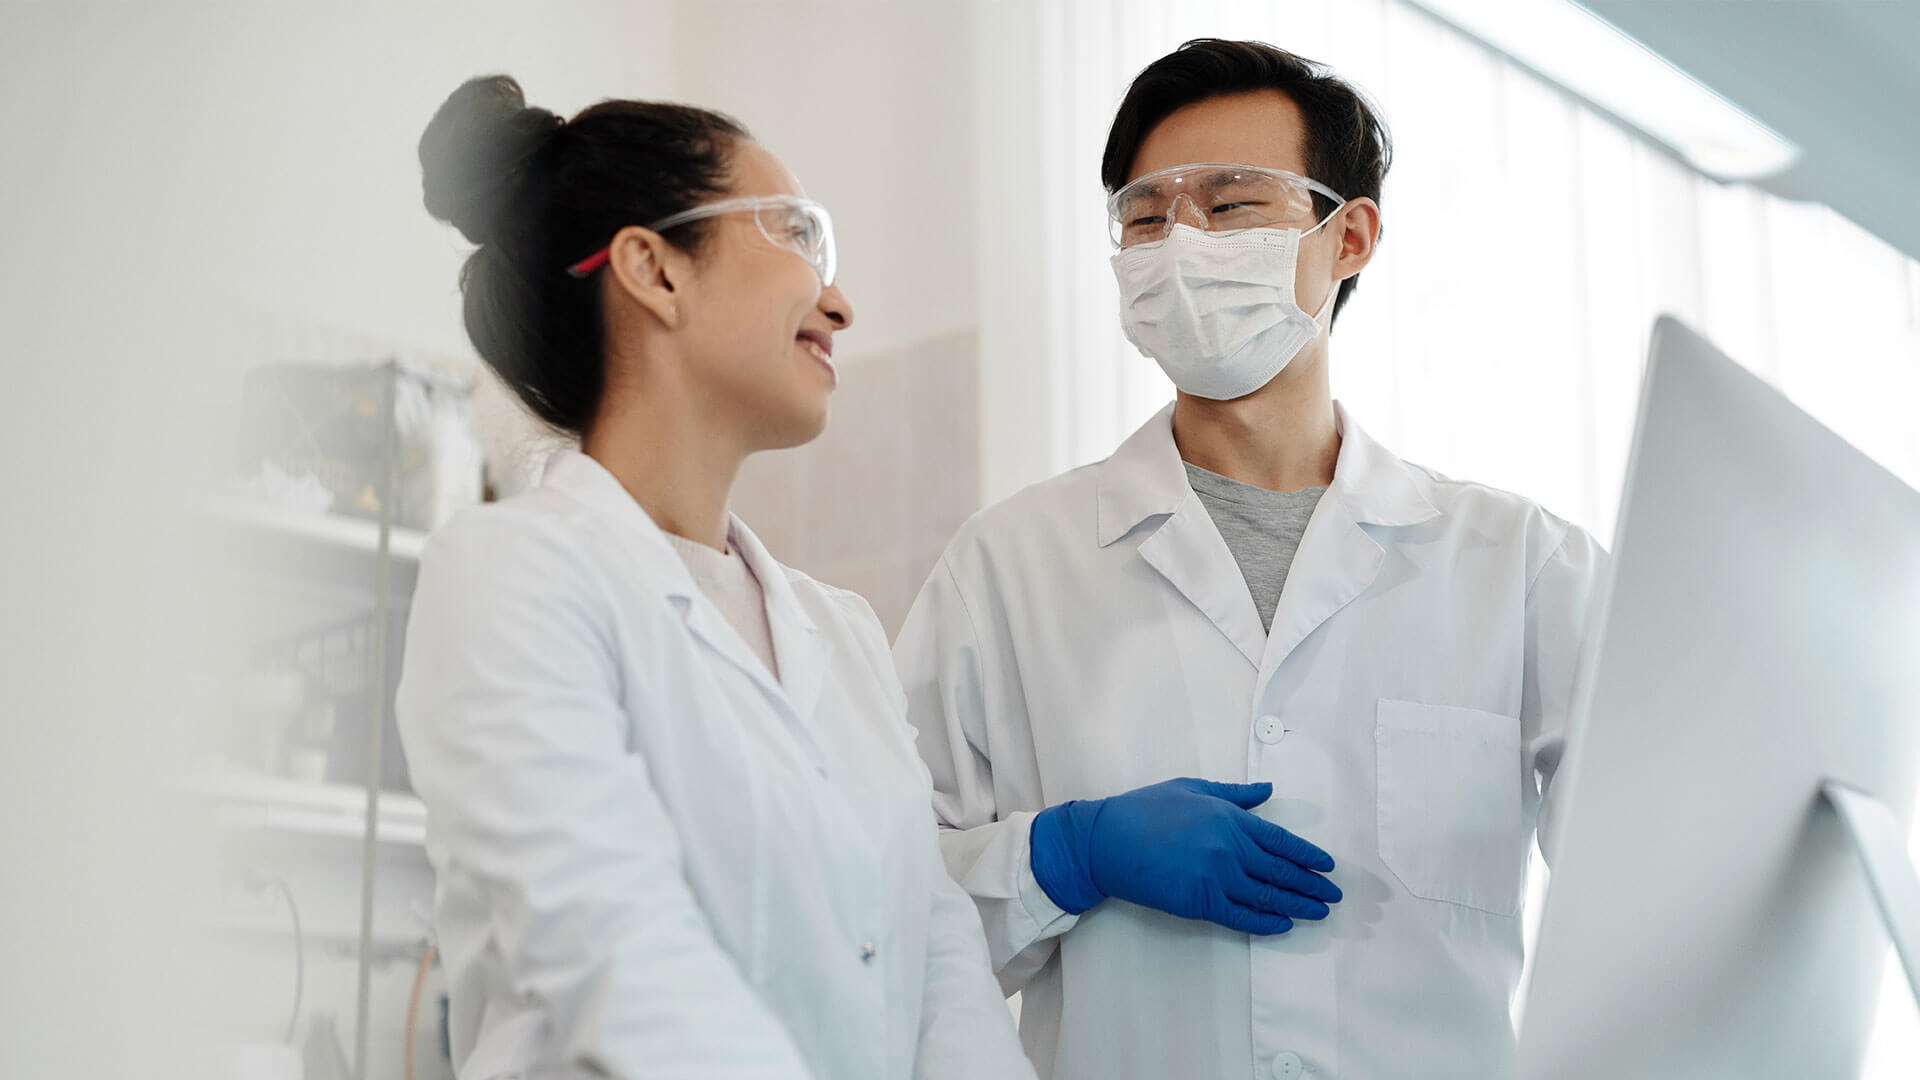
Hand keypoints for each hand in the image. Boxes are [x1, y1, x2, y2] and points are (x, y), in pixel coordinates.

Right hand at [1029, 777, 1340, 934]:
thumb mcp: (1192, 788)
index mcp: (1230, 818)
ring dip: (1298, 906)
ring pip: (1268, 896)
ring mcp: (1216, 877)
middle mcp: (1230, 848)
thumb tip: (1268, 790)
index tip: (1328, 867)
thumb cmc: (1145, 809)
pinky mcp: (1199, 902)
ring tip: (1319, 913)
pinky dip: (1266, 923)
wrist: (1107, 840)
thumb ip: (1234, 793)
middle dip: (1312, 885)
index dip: (1309, 856)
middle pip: (1282, 872)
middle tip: (1334, 896)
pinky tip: (1283, 925)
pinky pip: (1241, 917)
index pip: (1282, 840)